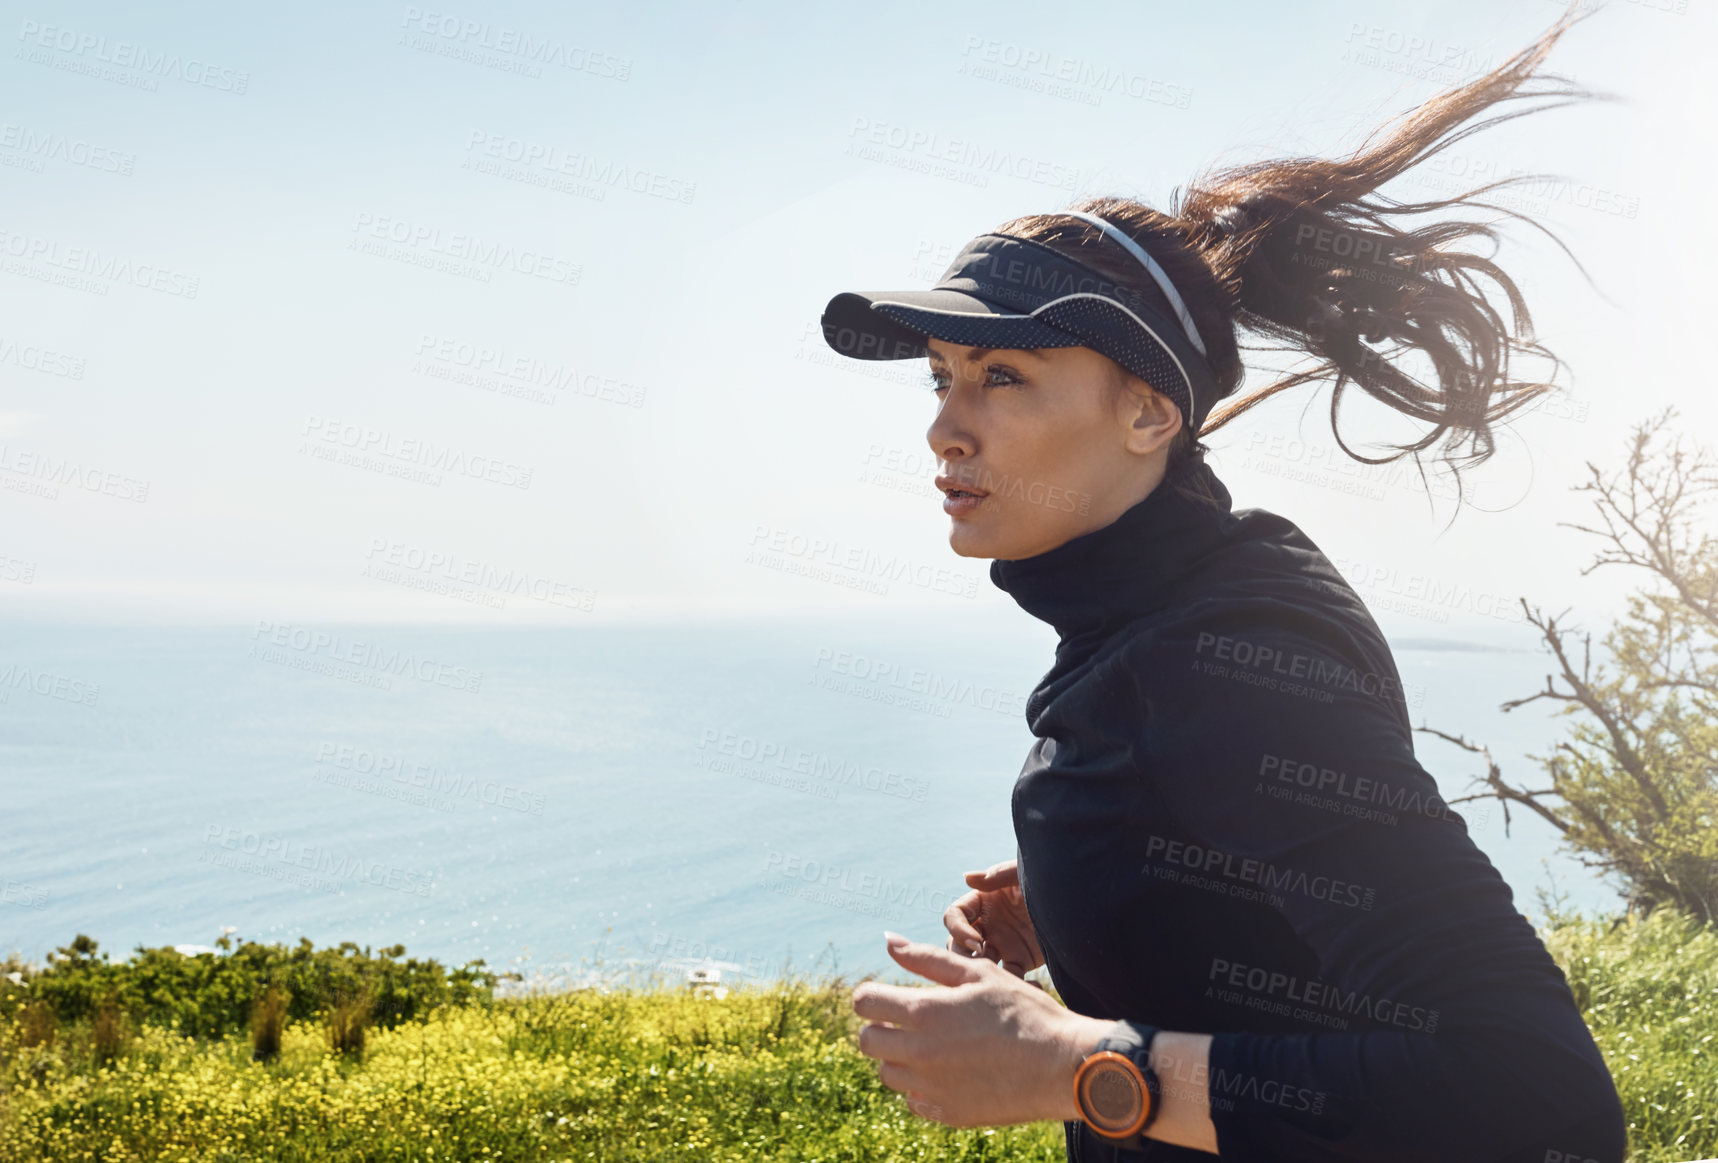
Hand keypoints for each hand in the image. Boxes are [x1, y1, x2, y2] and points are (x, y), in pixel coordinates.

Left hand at [852, 931, 1108, 1127]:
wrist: (1062, 1065)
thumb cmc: (1023, 1012)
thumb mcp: (977, 974)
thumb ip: (926, 958)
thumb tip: (888, 940)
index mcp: (924, 1013)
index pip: (864, 1003)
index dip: (872, 995)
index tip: (890, 996)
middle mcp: (919, 1054)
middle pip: (867, 1041)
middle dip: (881, 1027)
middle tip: (911, 1021)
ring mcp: (932, 1089)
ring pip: (888, 1073)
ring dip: (900, 1057)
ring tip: (935, 1045)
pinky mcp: (948, 1114)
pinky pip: (914, 1101)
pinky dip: (922, 1086)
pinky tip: (951, 1071)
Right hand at [943, 859, 1042, 978]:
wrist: (1080, 900)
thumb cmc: (1049, 880)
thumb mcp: (1024, 874)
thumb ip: (999, 875)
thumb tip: (967, 877)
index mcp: (983, 901)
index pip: (955, 915)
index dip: (958, 929)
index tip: (977, 941)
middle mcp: (987, 924)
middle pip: (958, 943)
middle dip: (961, 956)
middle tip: (980, 965)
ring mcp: (1002, 944)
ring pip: (976, 963)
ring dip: (978, 973)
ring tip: (992, 981)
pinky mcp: (1020, 961)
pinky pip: (1007, 977)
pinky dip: (1007, 986)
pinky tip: (1016, 990)